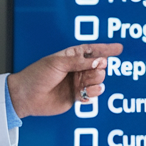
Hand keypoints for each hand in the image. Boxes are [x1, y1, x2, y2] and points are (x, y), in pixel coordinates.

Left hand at [7, 43, 123, 118]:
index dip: (106, 49)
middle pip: (99, 66)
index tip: (118, 48)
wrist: (27, 96)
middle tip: (91, 72)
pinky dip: (92, 94)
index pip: (92, 50)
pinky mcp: (76, 96)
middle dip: (98, 69)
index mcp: (71, 56)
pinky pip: (92, 94)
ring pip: (98, 81)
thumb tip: (99, 62)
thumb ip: (80, 62)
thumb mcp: (58, 63)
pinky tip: (86, 94)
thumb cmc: (37, 75)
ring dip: (95, 82)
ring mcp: (77, 83)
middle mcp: (76, 69)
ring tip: (85, 85)